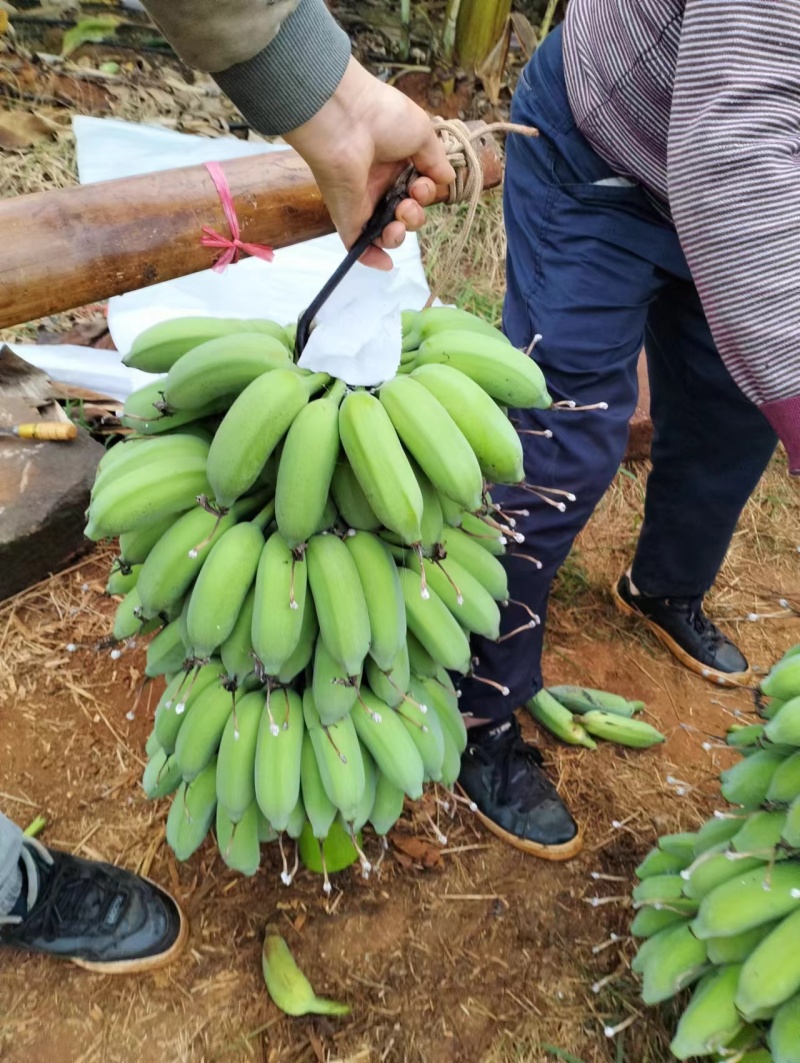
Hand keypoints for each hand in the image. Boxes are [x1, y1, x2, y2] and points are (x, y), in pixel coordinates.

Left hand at [284, 58, 455, 268]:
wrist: (345, 120)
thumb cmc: (383, 117)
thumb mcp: (422, 132)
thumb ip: (435, 161)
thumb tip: (446, 179)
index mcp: (396, 162)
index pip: (417, 191)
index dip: (427, 193)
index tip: (424, 183)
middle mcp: (379, 184)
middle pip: (406, 215)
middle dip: (416, 214)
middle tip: (411, 197)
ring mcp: (362, 203)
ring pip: (387, 233)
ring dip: (401, 233)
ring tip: (401, 215)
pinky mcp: (347, 218)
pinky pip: (358, 247)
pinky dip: (372, 258)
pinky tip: (386, 264)